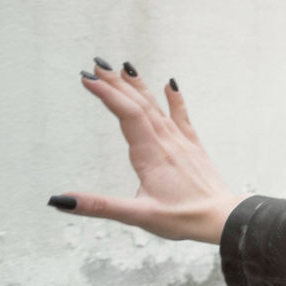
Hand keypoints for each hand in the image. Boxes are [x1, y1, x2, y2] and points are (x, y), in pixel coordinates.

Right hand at [49, 58, 244, 243]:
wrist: (224, 218)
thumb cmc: (183, 219)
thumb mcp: (138, 216)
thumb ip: (100, 206)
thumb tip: (61, 200)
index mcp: (151, 156)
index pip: (128, 116)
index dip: (108, 95)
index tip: (87, 79)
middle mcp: (167, 143)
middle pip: (140, 106)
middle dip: (117, 84)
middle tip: (97, 65)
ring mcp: (181, 143)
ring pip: (158, 108)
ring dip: (139, 87)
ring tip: (124, 68)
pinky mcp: (193, 148)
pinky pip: (182, 118)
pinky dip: (175, 100)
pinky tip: (171, 84)